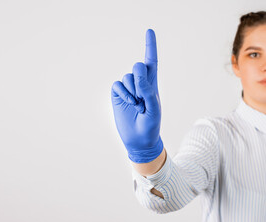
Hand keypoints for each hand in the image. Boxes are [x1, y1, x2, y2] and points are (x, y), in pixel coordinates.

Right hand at [111, 29, 162, 162]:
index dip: (150, 46)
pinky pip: (118, 84)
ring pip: (128, 77)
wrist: (139, 139)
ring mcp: (127, 89)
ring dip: (133, 91)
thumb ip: (148, 90)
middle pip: (138, 66)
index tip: (149, 31)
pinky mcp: (117, 94)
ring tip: (138, 105)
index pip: (152, 61)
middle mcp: (139, 83)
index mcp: (152, 84)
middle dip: (140, 78)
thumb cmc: (151, 124)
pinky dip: (124, 93)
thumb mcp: (154, 108)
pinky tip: (130, 103)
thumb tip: (138, 73)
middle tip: (143, 96)